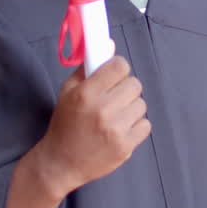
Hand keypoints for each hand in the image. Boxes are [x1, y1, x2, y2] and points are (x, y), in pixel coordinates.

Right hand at [33, 40, 150, 195]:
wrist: (61, 163)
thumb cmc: (64, 124)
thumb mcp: (67, 92)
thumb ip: (88, 67)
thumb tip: (109, 44)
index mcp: (86, 93)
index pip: (120, 66)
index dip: (119, 68)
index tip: (114, 74)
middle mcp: (102, 110)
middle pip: (135, 84)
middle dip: (125, 88)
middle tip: (114, 96)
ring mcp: (116, 130)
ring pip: (141, 104)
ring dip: (131, 107)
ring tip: (116, 115)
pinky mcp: (125, 147)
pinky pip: (145, 125)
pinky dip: (136, 126)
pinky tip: (121, 129)